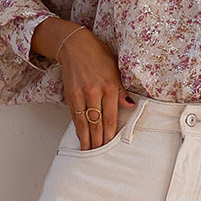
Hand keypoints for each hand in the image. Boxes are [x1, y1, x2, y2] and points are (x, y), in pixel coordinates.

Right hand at [55, 27, 134, 149]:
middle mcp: (94, 91)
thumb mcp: (116, 69)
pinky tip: (81, 137)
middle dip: (99, 141)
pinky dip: (78, 128)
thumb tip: (130, 105)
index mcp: (109, 85)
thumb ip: (121, 89)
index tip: (112, 145)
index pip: (110, 116)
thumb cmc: (98, 55)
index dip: (110, 133)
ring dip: (87, 139)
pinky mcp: (70, 94)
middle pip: (97, 122)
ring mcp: (80, 94)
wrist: (74, 45)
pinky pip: (74, 116)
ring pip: (84, 122)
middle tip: (101, 156)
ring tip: (89, 153)